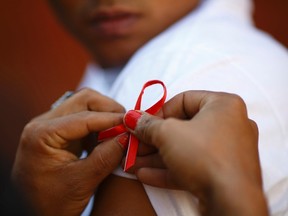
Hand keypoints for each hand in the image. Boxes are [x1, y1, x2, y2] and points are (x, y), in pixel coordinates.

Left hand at [12, 88, 127, 214]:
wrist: (31, 214)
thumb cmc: (49, 204)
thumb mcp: (80, 183)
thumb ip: (106, 157)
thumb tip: (127, 137)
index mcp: (42, 134)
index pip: (84, 117)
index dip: (112, 119)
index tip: (132, 124)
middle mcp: (45, 124)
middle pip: (84, 101)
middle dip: (109, 110)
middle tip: (127, 125)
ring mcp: (52, 126)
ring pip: (85, 107)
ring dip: (105, 117)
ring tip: (119, 133)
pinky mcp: (60, 133)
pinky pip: (84, 120)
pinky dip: (100, 126)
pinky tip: (108, 139)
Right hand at [124, 91, 268, 215]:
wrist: (232, 202)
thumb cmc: (204, 155)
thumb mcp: (168, 134)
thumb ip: (148, 124)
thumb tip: (133, 118)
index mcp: (223, 105)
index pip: (184, 99)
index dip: (159, 111)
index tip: (143, 124)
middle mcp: (229, 125)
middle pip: (183, 127)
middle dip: (154, 138)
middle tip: (135, 144)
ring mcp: (227, 151)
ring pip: (186, 149)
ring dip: (157, 156)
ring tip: (133, 162)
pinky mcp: (223, 174)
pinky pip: (193, 166)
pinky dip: (170, 169)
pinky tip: (145, 175)